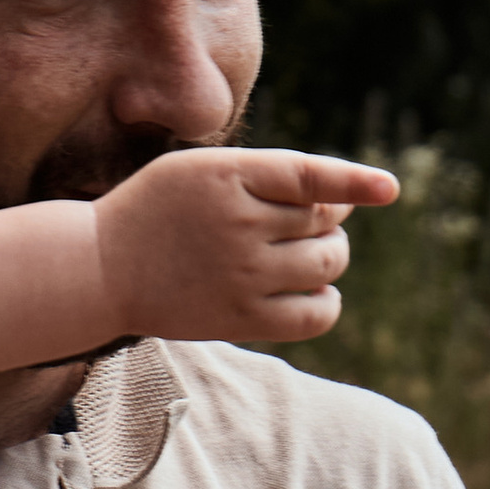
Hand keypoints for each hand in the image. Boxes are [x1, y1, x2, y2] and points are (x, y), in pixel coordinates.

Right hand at [94, 146, 399, 346]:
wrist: (100, 268)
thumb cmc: (157, 210)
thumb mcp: (201, 170)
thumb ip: (266, 174)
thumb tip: (342, 200)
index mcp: (228, 175)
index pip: (309, 175)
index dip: (354, 181)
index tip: (389, 189)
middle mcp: (239, 223)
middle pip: (325, 221)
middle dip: (326, 220)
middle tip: (298, 224)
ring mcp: (242, 273)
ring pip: (327, 262)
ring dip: (329, 256)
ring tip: (305, 254)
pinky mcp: (241, 318)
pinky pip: (315, 313)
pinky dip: (327, 301)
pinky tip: (314, 292)